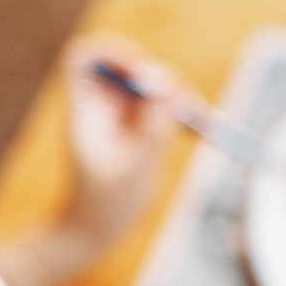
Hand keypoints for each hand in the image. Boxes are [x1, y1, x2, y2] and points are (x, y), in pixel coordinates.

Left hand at [60, 36, 180, 242]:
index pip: (87, 58)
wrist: (93, 232)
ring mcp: (117, 119)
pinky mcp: (134, 132)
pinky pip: (159, 110)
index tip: (144, 72)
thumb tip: (167, 83)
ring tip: (198, 122)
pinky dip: (179, 115)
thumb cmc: (107, 206)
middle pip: (129, 69)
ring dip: (177, 98)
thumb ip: (152, 123)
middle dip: (162, 80)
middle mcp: (100, 108)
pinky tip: (198, 132)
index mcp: (86, 110)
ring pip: (150, 89)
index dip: (116, 52)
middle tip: (186, 105)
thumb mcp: (137, 166)